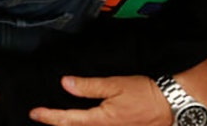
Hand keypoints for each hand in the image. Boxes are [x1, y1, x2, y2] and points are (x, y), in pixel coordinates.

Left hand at [30, 75, 170, 125]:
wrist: (171, 106)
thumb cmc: (146, 94)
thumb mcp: (116, 85)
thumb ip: (89, 87)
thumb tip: (66, 84)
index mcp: (101, 120)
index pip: (67, 120)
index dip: (49, 117)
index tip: (34, 113)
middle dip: (57, 124)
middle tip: (41, 117)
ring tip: (58, 120)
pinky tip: (82, 123)